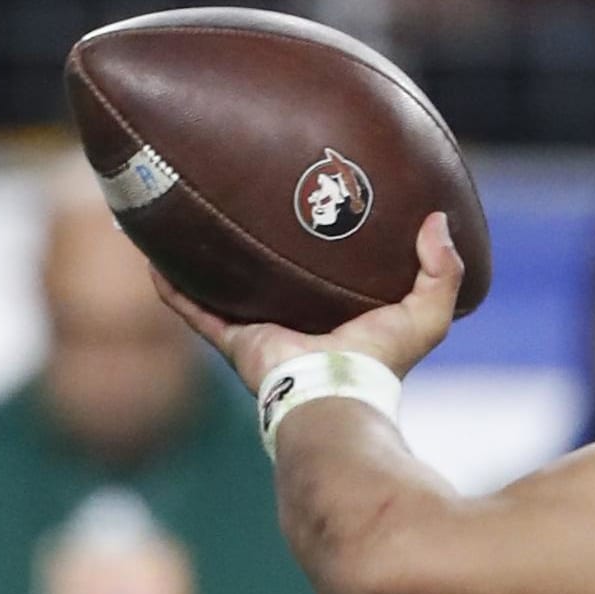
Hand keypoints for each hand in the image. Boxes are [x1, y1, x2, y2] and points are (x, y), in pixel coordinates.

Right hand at [153, 212, 463, 393]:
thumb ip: (443, 268)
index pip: (326, 274)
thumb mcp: (428, 313)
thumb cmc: (381, 360)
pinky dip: (171, 285)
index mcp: (338, 315)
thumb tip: (436, 219)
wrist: (335, 394)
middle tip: (248, 199)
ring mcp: (260, 329)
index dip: (323, 244)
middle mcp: (296, 321)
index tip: (315, 204)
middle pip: (272, 277)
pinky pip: (192, 308)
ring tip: (189, 220)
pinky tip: (151, 256)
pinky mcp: (234, 340)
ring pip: (226, 287)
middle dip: (260, 245)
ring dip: (206, 260)